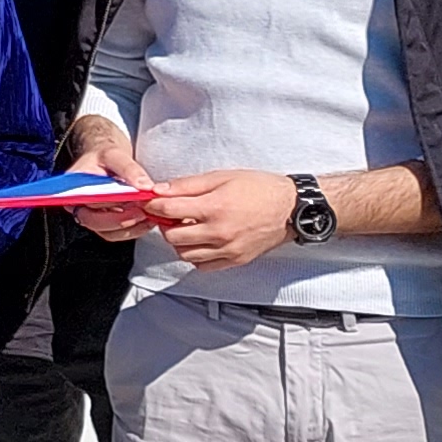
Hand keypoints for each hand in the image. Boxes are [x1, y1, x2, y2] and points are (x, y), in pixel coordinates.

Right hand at [65, 116, 156, 232]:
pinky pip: (117, 233)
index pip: (86, 202)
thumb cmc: (105, 155)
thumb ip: (129, 168)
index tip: (129, 201)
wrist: (107, 158)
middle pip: (93, 222)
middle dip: (120, 219)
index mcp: (74, 187)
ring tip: (147, 212)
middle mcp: (78, 204)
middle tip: (141, 210)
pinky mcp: (105, 223)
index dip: (107, 205)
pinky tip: (147, 218)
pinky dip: (134, 229)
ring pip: (107, 232)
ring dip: (130, 226)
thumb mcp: (116, 154)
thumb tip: (144, 186)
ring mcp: (91, 215)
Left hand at [135, 167, 303, 272]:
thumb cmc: (258, 188)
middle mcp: (219, 233)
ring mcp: (227, 250)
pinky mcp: (235, 260)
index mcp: (214, 207)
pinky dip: (196, 255)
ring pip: (185, 254)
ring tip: (188, 227)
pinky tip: (202, 241)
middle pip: (172, 237)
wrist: (290, 209)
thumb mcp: (222, 176)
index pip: (169, 210)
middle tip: (171, 214)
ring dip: (180, 241)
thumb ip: (188, 185)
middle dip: (165, 224)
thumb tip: (160, 190)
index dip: (154, 205)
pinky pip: (203, 265)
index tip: (151, 201)